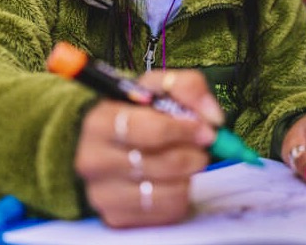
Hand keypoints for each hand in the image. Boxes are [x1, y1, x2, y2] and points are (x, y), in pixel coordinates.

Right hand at [74, 70, 222, 227]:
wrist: (108, 144)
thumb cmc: (136, 113)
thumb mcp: (158, 87)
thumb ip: (188, 87)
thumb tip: (212, 118)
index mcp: (99, 123)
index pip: (148, 130)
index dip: (183, 130)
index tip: (204, 130)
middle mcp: (93, 160)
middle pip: (161, 163)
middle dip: (191, 154)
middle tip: (200, 148)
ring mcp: (101, 193)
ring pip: (167, 191)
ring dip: (189, 176)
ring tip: (188, 162)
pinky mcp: (115, 217)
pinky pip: (166, 212)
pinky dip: (182, 196)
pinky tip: (176, 181)